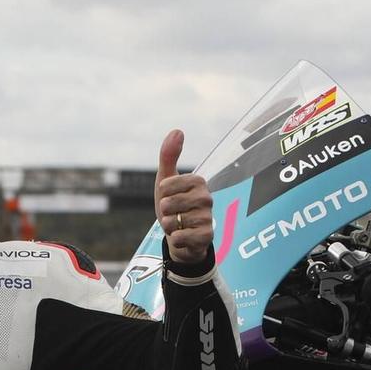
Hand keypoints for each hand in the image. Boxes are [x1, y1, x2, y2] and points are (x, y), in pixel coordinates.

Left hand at [153, 129, 213, 266]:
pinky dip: (174, 239)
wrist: (181, 237)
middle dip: (164, 212)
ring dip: (168, 226)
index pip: (166, 185)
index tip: (169, 197)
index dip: (161, 195)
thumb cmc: (174, 206)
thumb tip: (178, 130)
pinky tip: (182, 238)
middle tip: (173, 214)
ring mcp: (208, 218)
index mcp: (198, 181)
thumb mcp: (165, 181)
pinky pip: (179, 237)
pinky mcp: (207, 237)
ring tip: (178, 225)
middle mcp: (207, 198)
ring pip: (172, 222)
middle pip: (169, 204)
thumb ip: (169, 156)